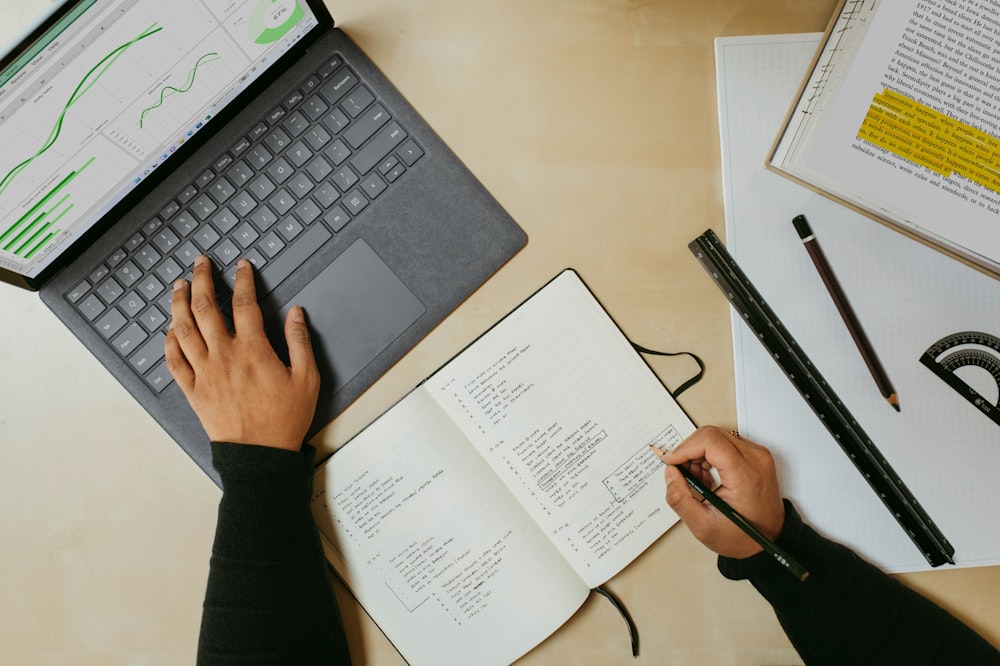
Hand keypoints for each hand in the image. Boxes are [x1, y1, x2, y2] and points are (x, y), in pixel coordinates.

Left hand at [165, 256, 319, 450]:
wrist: (260, 456)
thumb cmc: (284, 420)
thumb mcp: (307, 379)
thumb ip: (300, 342)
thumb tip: (296, 313)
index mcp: (253, 350)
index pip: (245, 303)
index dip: (243, 280)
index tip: (241, 266)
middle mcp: (224, 356)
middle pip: (206, 308)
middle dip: (202, 280)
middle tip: (200, 263)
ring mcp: (204, 373)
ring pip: (183, 329)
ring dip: (179, 303)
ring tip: (179, 286)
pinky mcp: (193, 390)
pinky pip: (174, 361)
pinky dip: (169, 342)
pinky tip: (170, 330)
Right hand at [660, 426, 784, 558]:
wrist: (769, 539)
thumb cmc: (742, 536)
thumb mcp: (703, 526)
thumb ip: (679, 499)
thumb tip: (670, 473)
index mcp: (745, 475)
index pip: (710, 441)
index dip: (685, 448)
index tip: (671, 462)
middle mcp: (756, 459)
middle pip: (712, 435)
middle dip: (689, 451)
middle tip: (683, 474)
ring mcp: (758, 455)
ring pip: (717, 436)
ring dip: (698, 454)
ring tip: (698, 480)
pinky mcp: (756, 455)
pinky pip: (725, 442)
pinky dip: (709, 455)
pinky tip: (708, 477)